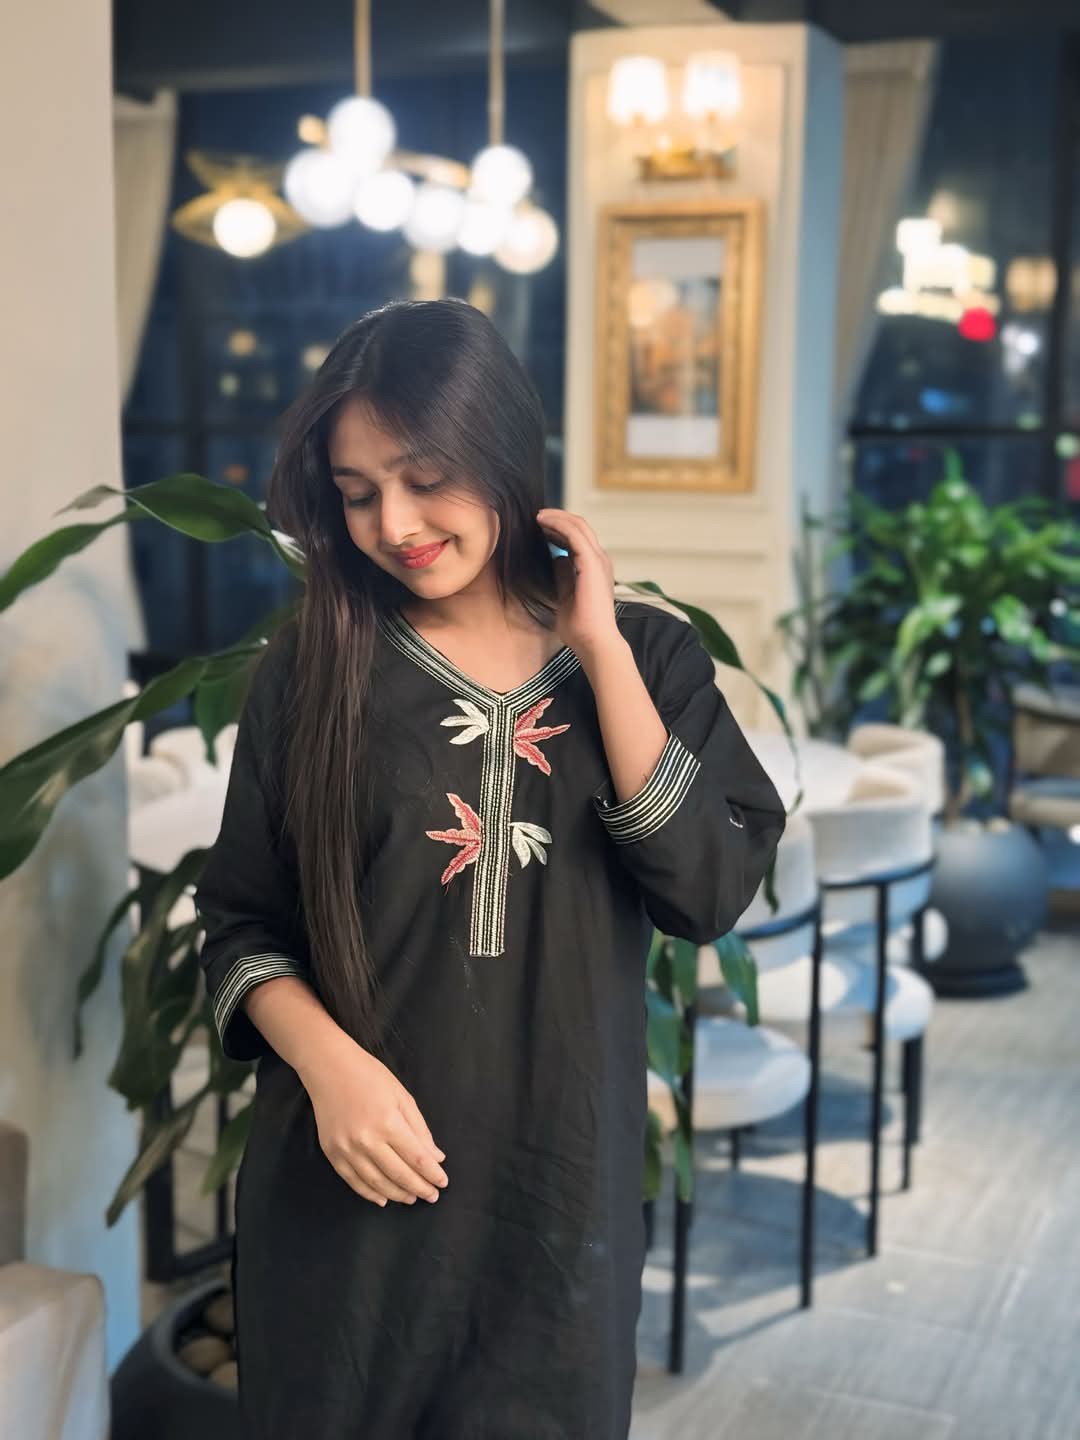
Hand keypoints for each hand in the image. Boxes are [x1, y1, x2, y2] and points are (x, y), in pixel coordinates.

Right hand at [301, 1035, 448, 1206]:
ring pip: (377, 1183)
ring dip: (397, 1194)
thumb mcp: (402, 1096)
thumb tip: (435, 1157)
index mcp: (389, 1123)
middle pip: (399, 1174)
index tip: (443, 1183)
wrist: (329, 1068)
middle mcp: (367, 1140)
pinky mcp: (332, 1153)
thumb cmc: (370, 1077)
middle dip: (419, 1188)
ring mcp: (347, 1149)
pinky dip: (370, 1194)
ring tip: (412, 1198)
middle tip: (432, 1196)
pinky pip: (353, 1181)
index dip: (432, 1174)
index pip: (417, 1158)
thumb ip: (420, 1129)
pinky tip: (383, 1199)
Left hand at [536, 508, 619, 658]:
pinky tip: (543, 522)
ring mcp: (598, 559)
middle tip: (537, 516)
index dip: (560, 528)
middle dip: (558, 518)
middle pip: (580, 526)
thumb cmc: (581, 626)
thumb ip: (563, 575)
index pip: (579, 538)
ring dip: (557, 517)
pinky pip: (574, 534)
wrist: (594, 641)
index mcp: (595, 567)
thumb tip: (556, 558)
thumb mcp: (566, 594)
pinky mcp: (591, 562)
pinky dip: (558, 524)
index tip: (541, 527)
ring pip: (578, 525)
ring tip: (538, 516)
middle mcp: (600, 560)